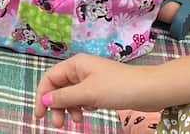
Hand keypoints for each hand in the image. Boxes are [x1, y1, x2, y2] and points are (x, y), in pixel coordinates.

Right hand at [35, 55, 157, 126]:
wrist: (149, 90)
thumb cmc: (117, 87)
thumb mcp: (88, 93)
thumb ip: (64, 97)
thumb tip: (45, 100)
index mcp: (75, 64)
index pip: (50, 78)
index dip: (42, 95)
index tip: (40, 115)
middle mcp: (81, 70)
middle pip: (59, 87)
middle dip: (56, 105)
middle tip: (58, 124)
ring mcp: (91, 79)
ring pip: (71, 94)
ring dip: (69, 109)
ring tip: (76, 122)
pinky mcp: (101, 89)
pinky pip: (83, 98)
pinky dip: (81, 107)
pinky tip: (87, 114)